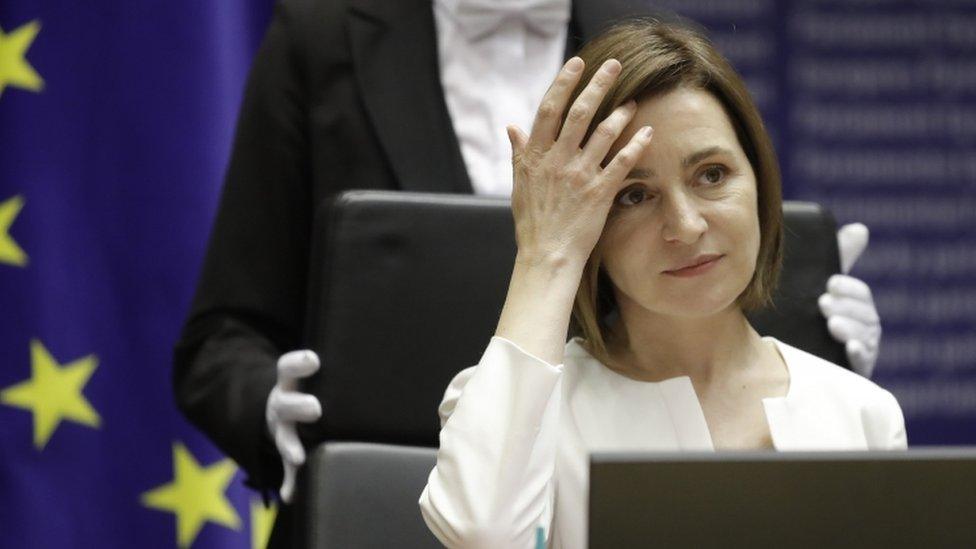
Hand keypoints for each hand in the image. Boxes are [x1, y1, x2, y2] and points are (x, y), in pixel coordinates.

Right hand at [266, 350, 321, 502]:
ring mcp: (281, 430)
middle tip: (316, 408)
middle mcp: (282, 405)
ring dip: (290, 447)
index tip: (314, 360)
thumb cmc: (305, 388)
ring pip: (283, 437)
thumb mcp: (305, 375)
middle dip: (299, 406)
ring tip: (297, 458)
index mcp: (288, 384)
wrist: (278, 408)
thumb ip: (316, 368)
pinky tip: (290, 495)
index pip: (287, 368)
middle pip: (286, 404)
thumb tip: (365, 346)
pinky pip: (285, 469)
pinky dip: (289, 482)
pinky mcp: (285, 451)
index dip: (298, 363)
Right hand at [506, 57, 652, 265]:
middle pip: (579, 113)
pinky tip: (648, 133)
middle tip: (613, 65)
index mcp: (536, 156)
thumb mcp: (519, 185)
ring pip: (603, 134)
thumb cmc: (532, 223)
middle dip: (598, 85)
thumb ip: (520, 153)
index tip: (577, 64)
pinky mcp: (599, 193)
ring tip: (633, 100)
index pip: (549, 109)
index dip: (564, 83)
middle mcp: (557, 161)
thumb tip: (513, 127)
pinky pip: (622, 163)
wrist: (546, 256)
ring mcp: (579, 176)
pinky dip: (636, 145)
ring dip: (620, 113)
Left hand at [818, 223, 880, 377]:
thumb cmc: (812, 315)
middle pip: (865, 315)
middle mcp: (864, 327)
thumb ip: (841, 257)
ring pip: (865, 337)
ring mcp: (862, 349)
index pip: (861, 294)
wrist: (794, 359)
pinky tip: (851, 349)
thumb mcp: (823, 286)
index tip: (830, 284)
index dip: (849, 289)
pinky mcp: (855, 370)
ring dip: (850, 328)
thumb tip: (860, 229)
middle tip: (823, 303)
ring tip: (832, 323)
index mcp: (857, 306)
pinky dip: (859, 354)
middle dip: (846, 307)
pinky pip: (864, 363)